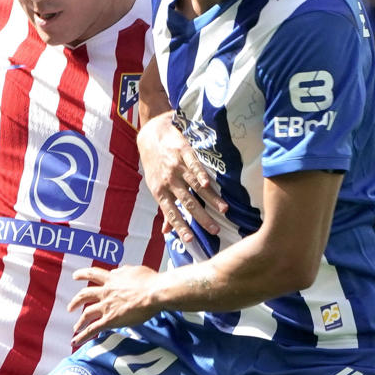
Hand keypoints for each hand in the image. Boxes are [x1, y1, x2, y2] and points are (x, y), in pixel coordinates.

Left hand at [71, 264, 160, 344]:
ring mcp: (106, 306)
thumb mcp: (134, 270)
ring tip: (75, 328)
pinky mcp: (110, 320)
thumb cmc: (149, 281)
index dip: (83, 275)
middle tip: (71, 307)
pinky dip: (83, 336)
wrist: (154, 293)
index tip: (75, 276)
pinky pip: (93, 329)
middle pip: (85, 296)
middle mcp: (106, 292)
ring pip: (87, 315)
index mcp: (112, 279)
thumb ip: (122, 271)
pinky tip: (75, 342)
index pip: (93, 274)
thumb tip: (115, 271)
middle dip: (76, 302)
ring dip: (79, 322)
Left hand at [137, 115, 221, 243]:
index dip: (181, 227)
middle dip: (201, 218)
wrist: (150, 134)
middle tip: (215, 230)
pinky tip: (208, 184)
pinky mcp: (183, 152)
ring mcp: (176, 166)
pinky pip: (194, 165)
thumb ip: (164, 209)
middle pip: (187, 203)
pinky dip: (201, 175)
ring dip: (210, 199)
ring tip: (223, 210)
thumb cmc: (154, 164)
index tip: (191, 240)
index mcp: (160, 192)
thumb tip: (166, 232)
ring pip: (194, 186)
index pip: (172, 213)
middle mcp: (168, 181)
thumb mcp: (155, 186)